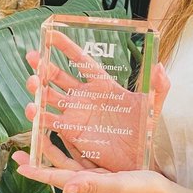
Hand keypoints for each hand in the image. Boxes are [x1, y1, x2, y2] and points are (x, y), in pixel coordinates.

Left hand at [10, 152, 172, 192]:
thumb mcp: (117, 187)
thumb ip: (92, 186)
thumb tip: (67, 189)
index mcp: (87, 186)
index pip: (56, 178)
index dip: (36, 172)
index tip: (18, 165)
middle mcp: (88, 181)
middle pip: (57, 168)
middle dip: (39, 158)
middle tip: (18, 149)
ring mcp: (98, 174)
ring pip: (70, 159)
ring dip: (54, 149)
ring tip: (38, 137)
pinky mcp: (108, 168)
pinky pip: (86, 153)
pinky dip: (75, 144)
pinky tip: (71, 134)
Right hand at [20, 32, 170, 173]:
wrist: (138, 159)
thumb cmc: (146, 131)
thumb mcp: (154, 107)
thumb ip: (160, 86)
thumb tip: (160, 65)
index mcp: (103, 85)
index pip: (81, 60)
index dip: (66, 47)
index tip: (50, 33)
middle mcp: (85, 96)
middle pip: (58, 76)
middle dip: (43, 66)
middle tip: (32, 57)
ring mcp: (76, 113)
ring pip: (50, 97)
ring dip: (38, 89)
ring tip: (32, 83)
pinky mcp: (70, 132)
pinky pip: (50, 121)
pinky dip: (39, 116)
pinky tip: (33, 110)